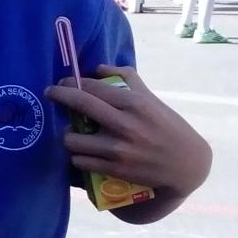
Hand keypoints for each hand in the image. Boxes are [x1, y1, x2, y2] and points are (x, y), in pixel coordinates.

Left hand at [45, 65, 211, 199]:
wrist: (186, 165)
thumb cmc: (168, 128)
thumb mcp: (152, 100)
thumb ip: (127, 79)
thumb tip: (98, 68)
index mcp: (134, 103)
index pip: (93, 87)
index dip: (70, 83)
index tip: (61, 83)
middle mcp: (125, 124)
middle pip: (79, 103)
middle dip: (58, 95)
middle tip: (51, 93)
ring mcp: (118, 149)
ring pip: (72, 138)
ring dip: (68, 134)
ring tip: (72, 133)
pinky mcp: (115, 169)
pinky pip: (80, 161)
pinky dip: (77, 156)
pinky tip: (82, 153)